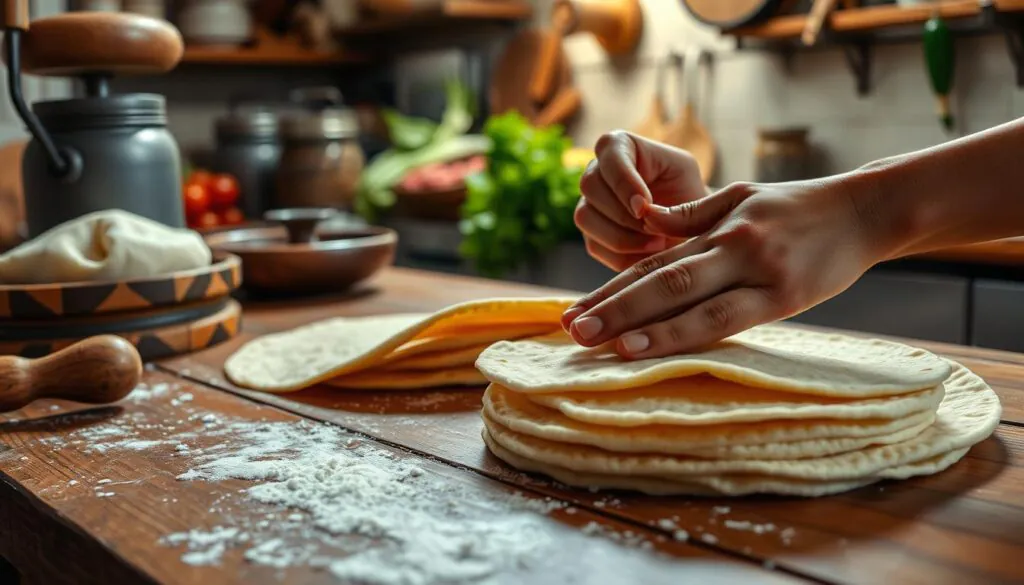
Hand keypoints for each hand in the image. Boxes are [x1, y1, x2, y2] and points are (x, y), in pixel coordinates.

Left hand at [562, 178, 886, 357]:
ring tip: (604, 347)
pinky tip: (660, 348)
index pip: (654, 263)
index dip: (611, 288)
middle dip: (615, 309)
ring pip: (694, 305)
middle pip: (663, 283)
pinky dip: (690, 335)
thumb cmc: (800, 206)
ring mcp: (760, 275)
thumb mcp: (743, 195)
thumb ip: (692, 215)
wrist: (867, 210)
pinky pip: (730, 321)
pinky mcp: (786, 298)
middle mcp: (732, 250)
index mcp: (718, 228)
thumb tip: (646, 221)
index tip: (574, 309)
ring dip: (646, 329)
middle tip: (572, 330)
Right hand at [575, 131, 706, 271]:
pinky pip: (594, 246)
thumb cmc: (688, 192)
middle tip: (656, 228)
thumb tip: (640, 213)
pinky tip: (647, 253)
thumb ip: (657, 181)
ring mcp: (588, 203)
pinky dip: (623, 255)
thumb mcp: (686, 176)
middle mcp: (596, 172)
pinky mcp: (590, 234)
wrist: (689, 224)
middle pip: (590, 186)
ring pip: (585, 217)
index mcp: (619, 146)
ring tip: (656, 243)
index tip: (644, 207)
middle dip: (624, 214)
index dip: (623, 183)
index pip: (608, 154)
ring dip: (622, 237)